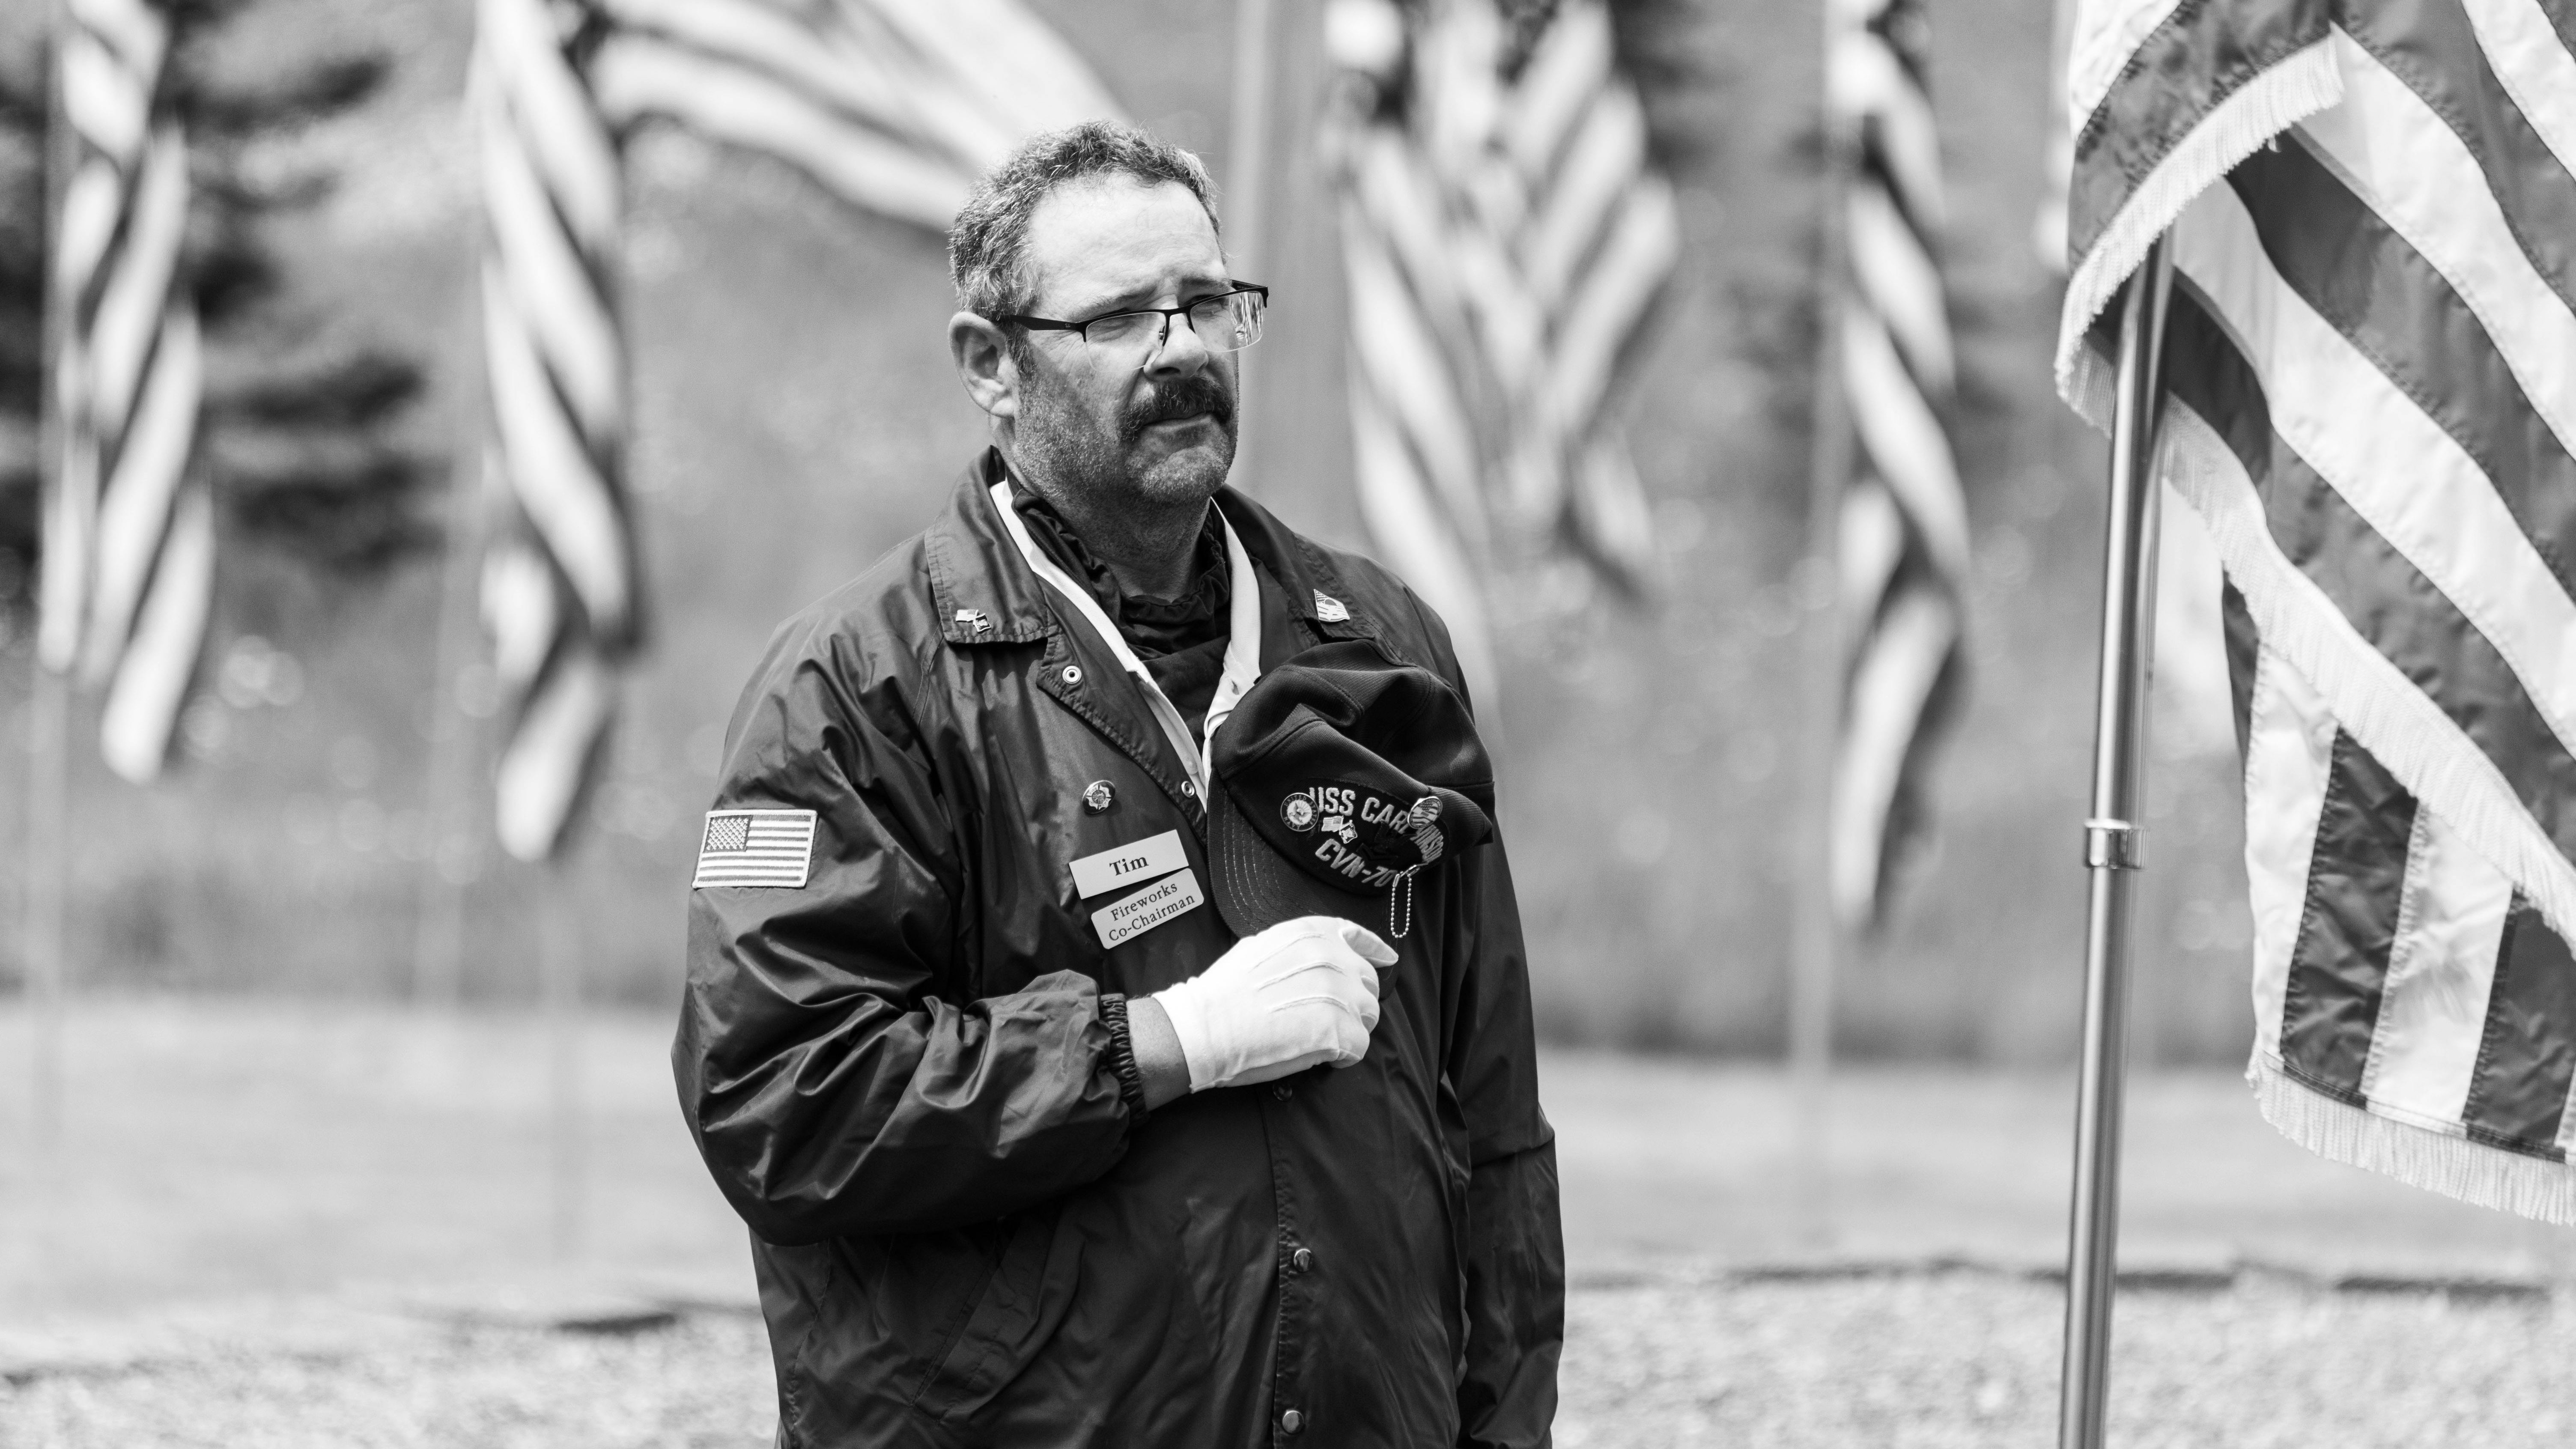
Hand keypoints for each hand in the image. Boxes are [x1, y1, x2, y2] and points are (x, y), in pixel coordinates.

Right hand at [1150, 917, 1397, 1091]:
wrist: (1204, 1028)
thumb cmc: (1223, 995)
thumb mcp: (1258, 948)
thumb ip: (1295, 949)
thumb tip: (1317, 962)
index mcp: (1308, 935)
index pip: (1355, 934)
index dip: (1373, 949)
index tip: (1386, 958)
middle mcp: (1329, 958)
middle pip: (1366, 981)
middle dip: (1354, 1000)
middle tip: (1329, 1018)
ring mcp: (1336, 994)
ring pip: (1367, 1015)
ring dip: (1351, 1028)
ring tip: (1322, 1039)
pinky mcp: (1337, 1030)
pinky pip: (1360, 1045)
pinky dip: (1345, 1055)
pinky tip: (1325, 1058)